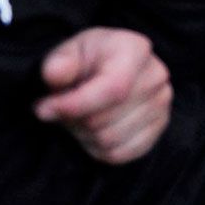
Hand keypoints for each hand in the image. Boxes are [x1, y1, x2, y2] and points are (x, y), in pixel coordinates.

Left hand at [33, 28, 173, 164]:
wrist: (103, 70)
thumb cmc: (83, 61)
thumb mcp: (66, 54)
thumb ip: (58, 64)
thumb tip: (55, 74)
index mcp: (134, 49)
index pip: (113, 88)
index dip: (75, 105)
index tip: (43, 109)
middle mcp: (156, 75)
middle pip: (105, 119)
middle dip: (73, 120)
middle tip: (60, 110)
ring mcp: (161, 103)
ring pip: (110, 140)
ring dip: (83, 136)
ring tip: (77, 118)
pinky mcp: (159, 127)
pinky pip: (120, 154)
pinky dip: (98, 149)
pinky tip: (91, 131)